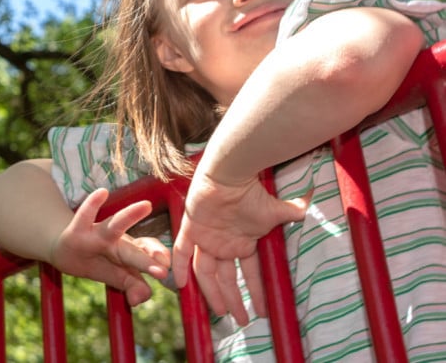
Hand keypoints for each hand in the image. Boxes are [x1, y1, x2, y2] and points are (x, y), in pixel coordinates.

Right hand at [49, 188, 170, 305]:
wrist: (65, 248)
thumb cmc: (99, 259)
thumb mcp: (116, 274)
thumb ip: (132, 286)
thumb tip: (139, 299)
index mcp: (129, 251)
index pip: (147, 252)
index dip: (157, 257)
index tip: (167, 268)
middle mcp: (117, 241)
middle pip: (133, 249)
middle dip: (147, 258)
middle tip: (163, 266)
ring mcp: (97, 235)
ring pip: (115, 226)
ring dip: (130, 217)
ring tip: (147, 205)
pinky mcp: (76, 231)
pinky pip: (84, 216)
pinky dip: (92, 205)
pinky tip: (102, 192)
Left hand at [172, 171, 307, 324]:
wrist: (231, 174)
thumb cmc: (253, 192)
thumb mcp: (275, 211)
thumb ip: (292, 213)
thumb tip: (312, 205)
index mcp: (243, 243)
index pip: (249, 273)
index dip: (255, 291)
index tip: (262, 310)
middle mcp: (224, 244)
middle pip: (226, 278)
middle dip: (234, 299)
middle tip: (242, 320)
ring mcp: (207, 238)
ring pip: (205, 271)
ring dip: (212, 292)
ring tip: (221, 313)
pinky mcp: (192, 228)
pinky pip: (182, 251)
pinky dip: (180, 267)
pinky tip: (183, 286)